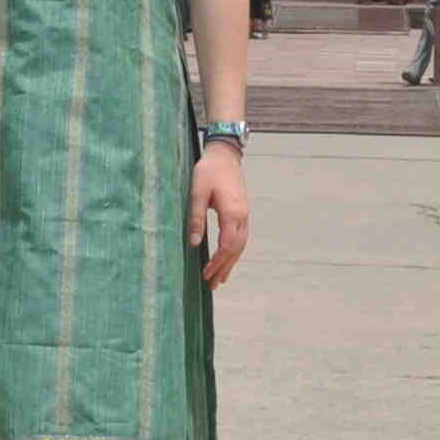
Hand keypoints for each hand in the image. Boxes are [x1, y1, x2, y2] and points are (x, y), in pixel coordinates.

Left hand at [191, 140, 249, 286]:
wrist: (225, 154)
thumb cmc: (209, 170)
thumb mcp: (197, 192)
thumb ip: (196, 217)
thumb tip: (195, 243)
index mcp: (232, 213)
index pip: (227, 246)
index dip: (217, 263)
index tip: (206, 274)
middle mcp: (242, 217)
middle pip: (236, 249)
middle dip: (224, 268)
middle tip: (212, 285)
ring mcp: (244, 214)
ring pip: (241, 245)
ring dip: (231, 262)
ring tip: (221, 279)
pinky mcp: (242, 212)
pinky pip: (241, 237)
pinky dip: (235, 252)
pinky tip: (228, 258)